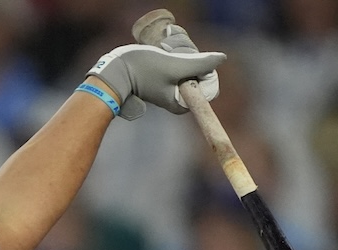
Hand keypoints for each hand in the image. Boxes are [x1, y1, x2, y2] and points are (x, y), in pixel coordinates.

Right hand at [87, 36, 223, 119]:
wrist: (115, 70)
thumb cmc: (144, 70)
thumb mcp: (176, 65)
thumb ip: (200, 64)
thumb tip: (222, 58)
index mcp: (180, 105)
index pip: (206, 88)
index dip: (204, 73)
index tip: (190, 64)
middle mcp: (175, 101)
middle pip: (197, 79)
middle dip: (193, 65)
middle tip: (177, 59)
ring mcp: (167, 91)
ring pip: (187, 73)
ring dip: (183, 62)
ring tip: (168, 58)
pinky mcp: (160, 81)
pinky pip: (177, 70)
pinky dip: (175, 61)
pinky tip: (163, 57)